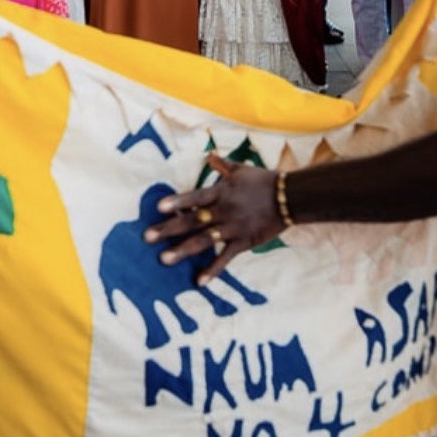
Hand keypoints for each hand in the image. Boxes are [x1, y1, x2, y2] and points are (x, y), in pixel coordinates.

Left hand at [144, 155, 280, 283]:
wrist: (288, 198)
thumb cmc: (263, 181)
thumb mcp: (241, 169)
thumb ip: (222, 165)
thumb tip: (209, 155)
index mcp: (221, 193)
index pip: (195, 198)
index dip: (178, 202)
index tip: (159, 208)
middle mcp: (223, 211)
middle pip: (192, 221)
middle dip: (169, 229)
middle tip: (147, 237)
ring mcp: (232, 228)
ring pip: (204, 241)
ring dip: (183, 250)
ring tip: (164, 259)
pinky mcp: (243, 243)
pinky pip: (225, 258)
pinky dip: (212, 270)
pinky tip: (199, 281)